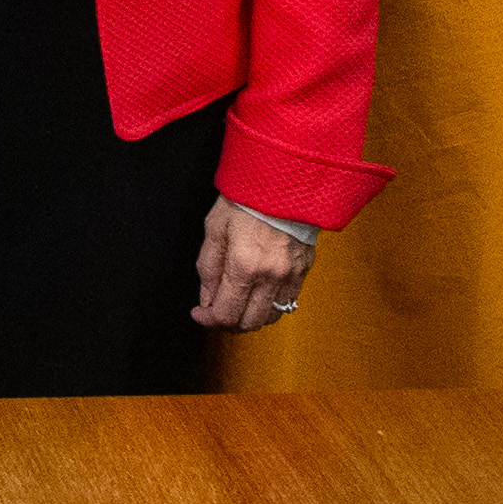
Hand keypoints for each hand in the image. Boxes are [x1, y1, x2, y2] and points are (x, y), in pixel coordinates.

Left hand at [195, 199, 314, 331]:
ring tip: (236, 305)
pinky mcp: (303, 271)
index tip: (199, 313)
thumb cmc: (248, 197)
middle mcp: (270, 276)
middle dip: (227, 323)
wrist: (285, 180)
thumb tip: (206, 297)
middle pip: (249, 323)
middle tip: (215, 311)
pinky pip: (288, 303)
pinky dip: (270, 307)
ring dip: (250, 318)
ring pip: (270, 318)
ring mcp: (290, 276)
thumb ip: (209, 267)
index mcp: (244, 265)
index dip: (208, 320)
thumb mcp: (215, 227)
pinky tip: (258, 296)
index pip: (226, 314)